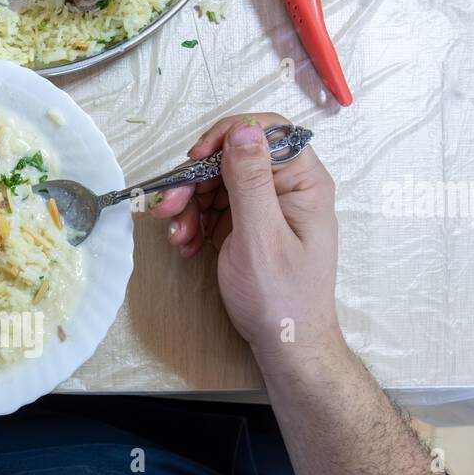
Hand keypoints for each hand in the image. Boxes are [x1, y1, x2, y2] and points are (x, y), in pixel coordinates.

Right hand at [151, 113, 341, 370]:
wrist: (285, 343)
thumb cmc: (281, 297)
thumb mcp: (260, 236)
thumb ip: (250, 181)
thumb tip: (243, 131)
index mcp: (303, 182)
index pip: (266, 133)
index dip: (227, 138)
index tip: (196, 159)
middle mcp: (287, 188)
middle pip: (233, 159)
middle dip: (197, 181)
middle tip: (170, 207)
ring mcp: (266, 208)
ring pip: (218, 184)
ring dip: (191, 206)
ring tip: (179, 237)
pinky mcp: (249, 226)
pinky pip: (215, 209)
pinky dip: (195, 224)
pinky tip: (187, 245)